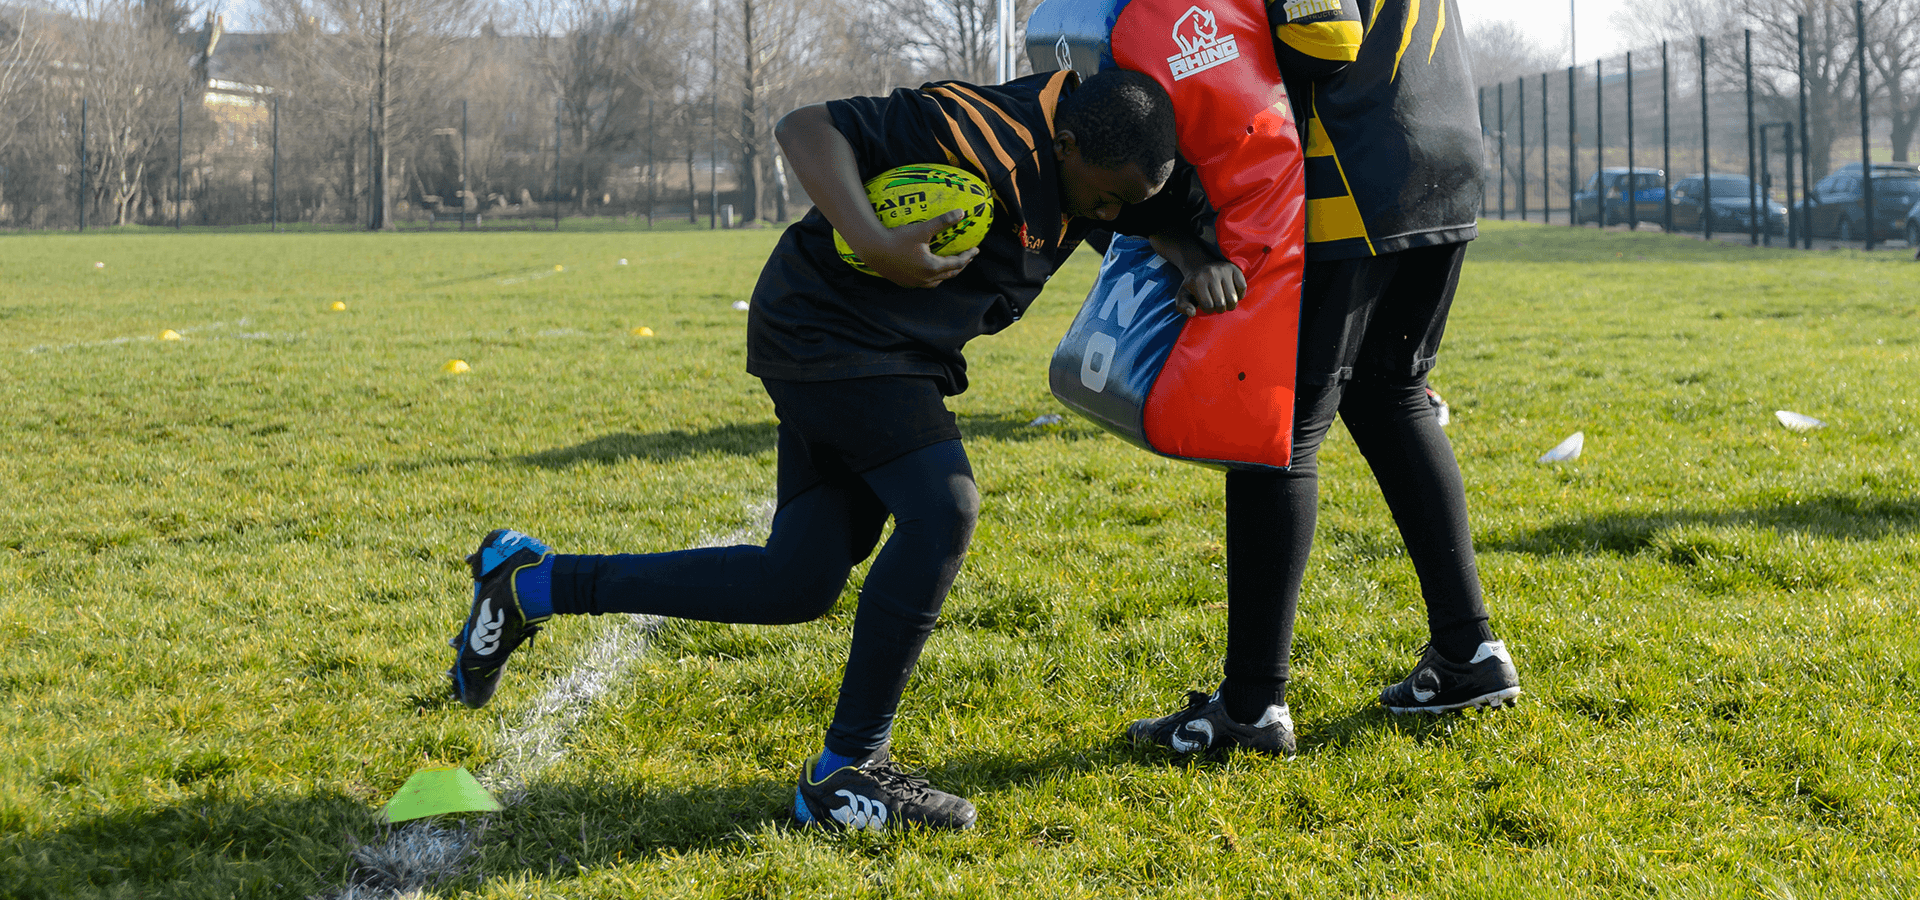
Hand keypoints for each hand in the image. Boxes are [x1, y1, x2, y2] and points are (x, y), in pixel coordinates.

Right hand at [844, 209, 979, 288]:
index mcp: (932, 267)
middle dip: (960, 265)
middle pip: (950, 274)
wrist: (873, 250)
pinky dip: (933, 276)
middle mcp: (926, 278)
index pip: (957, 263)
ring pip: (937, 281)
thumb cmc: (897, 239)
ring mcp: (915, 283)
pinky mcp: (905, 282)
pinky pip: (925, 282)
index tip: (976, 249)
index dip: (968, 256)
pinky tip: (929, 269)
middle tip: (967, 257)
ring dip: (947, 273)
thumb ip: (942, 221)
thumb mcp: (922, 229)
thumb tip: (961, 212)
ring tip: (950, 265)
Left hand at [1174, 260, 1246, 316]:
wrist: (1200, 265)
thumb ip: (1182, 306)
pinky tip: (1233, 293)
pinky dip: (1240, 294)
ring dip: (1231, 305)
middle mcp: (1211, 274)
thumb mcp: (1183, 295)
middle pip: (1221, 303)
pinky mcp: (1235, 269)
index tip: (1206, 305)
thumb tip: (1192, 313)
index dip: (1208, 310)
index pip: (1208, 306)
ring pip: (1233, 298)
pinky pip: (1242, 287)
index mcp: (1198, 281)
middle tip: (1217, 304)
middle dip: (1220, 309)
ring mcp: (1224, 270)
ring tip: (1225, 301)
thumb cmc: (1193, 285)